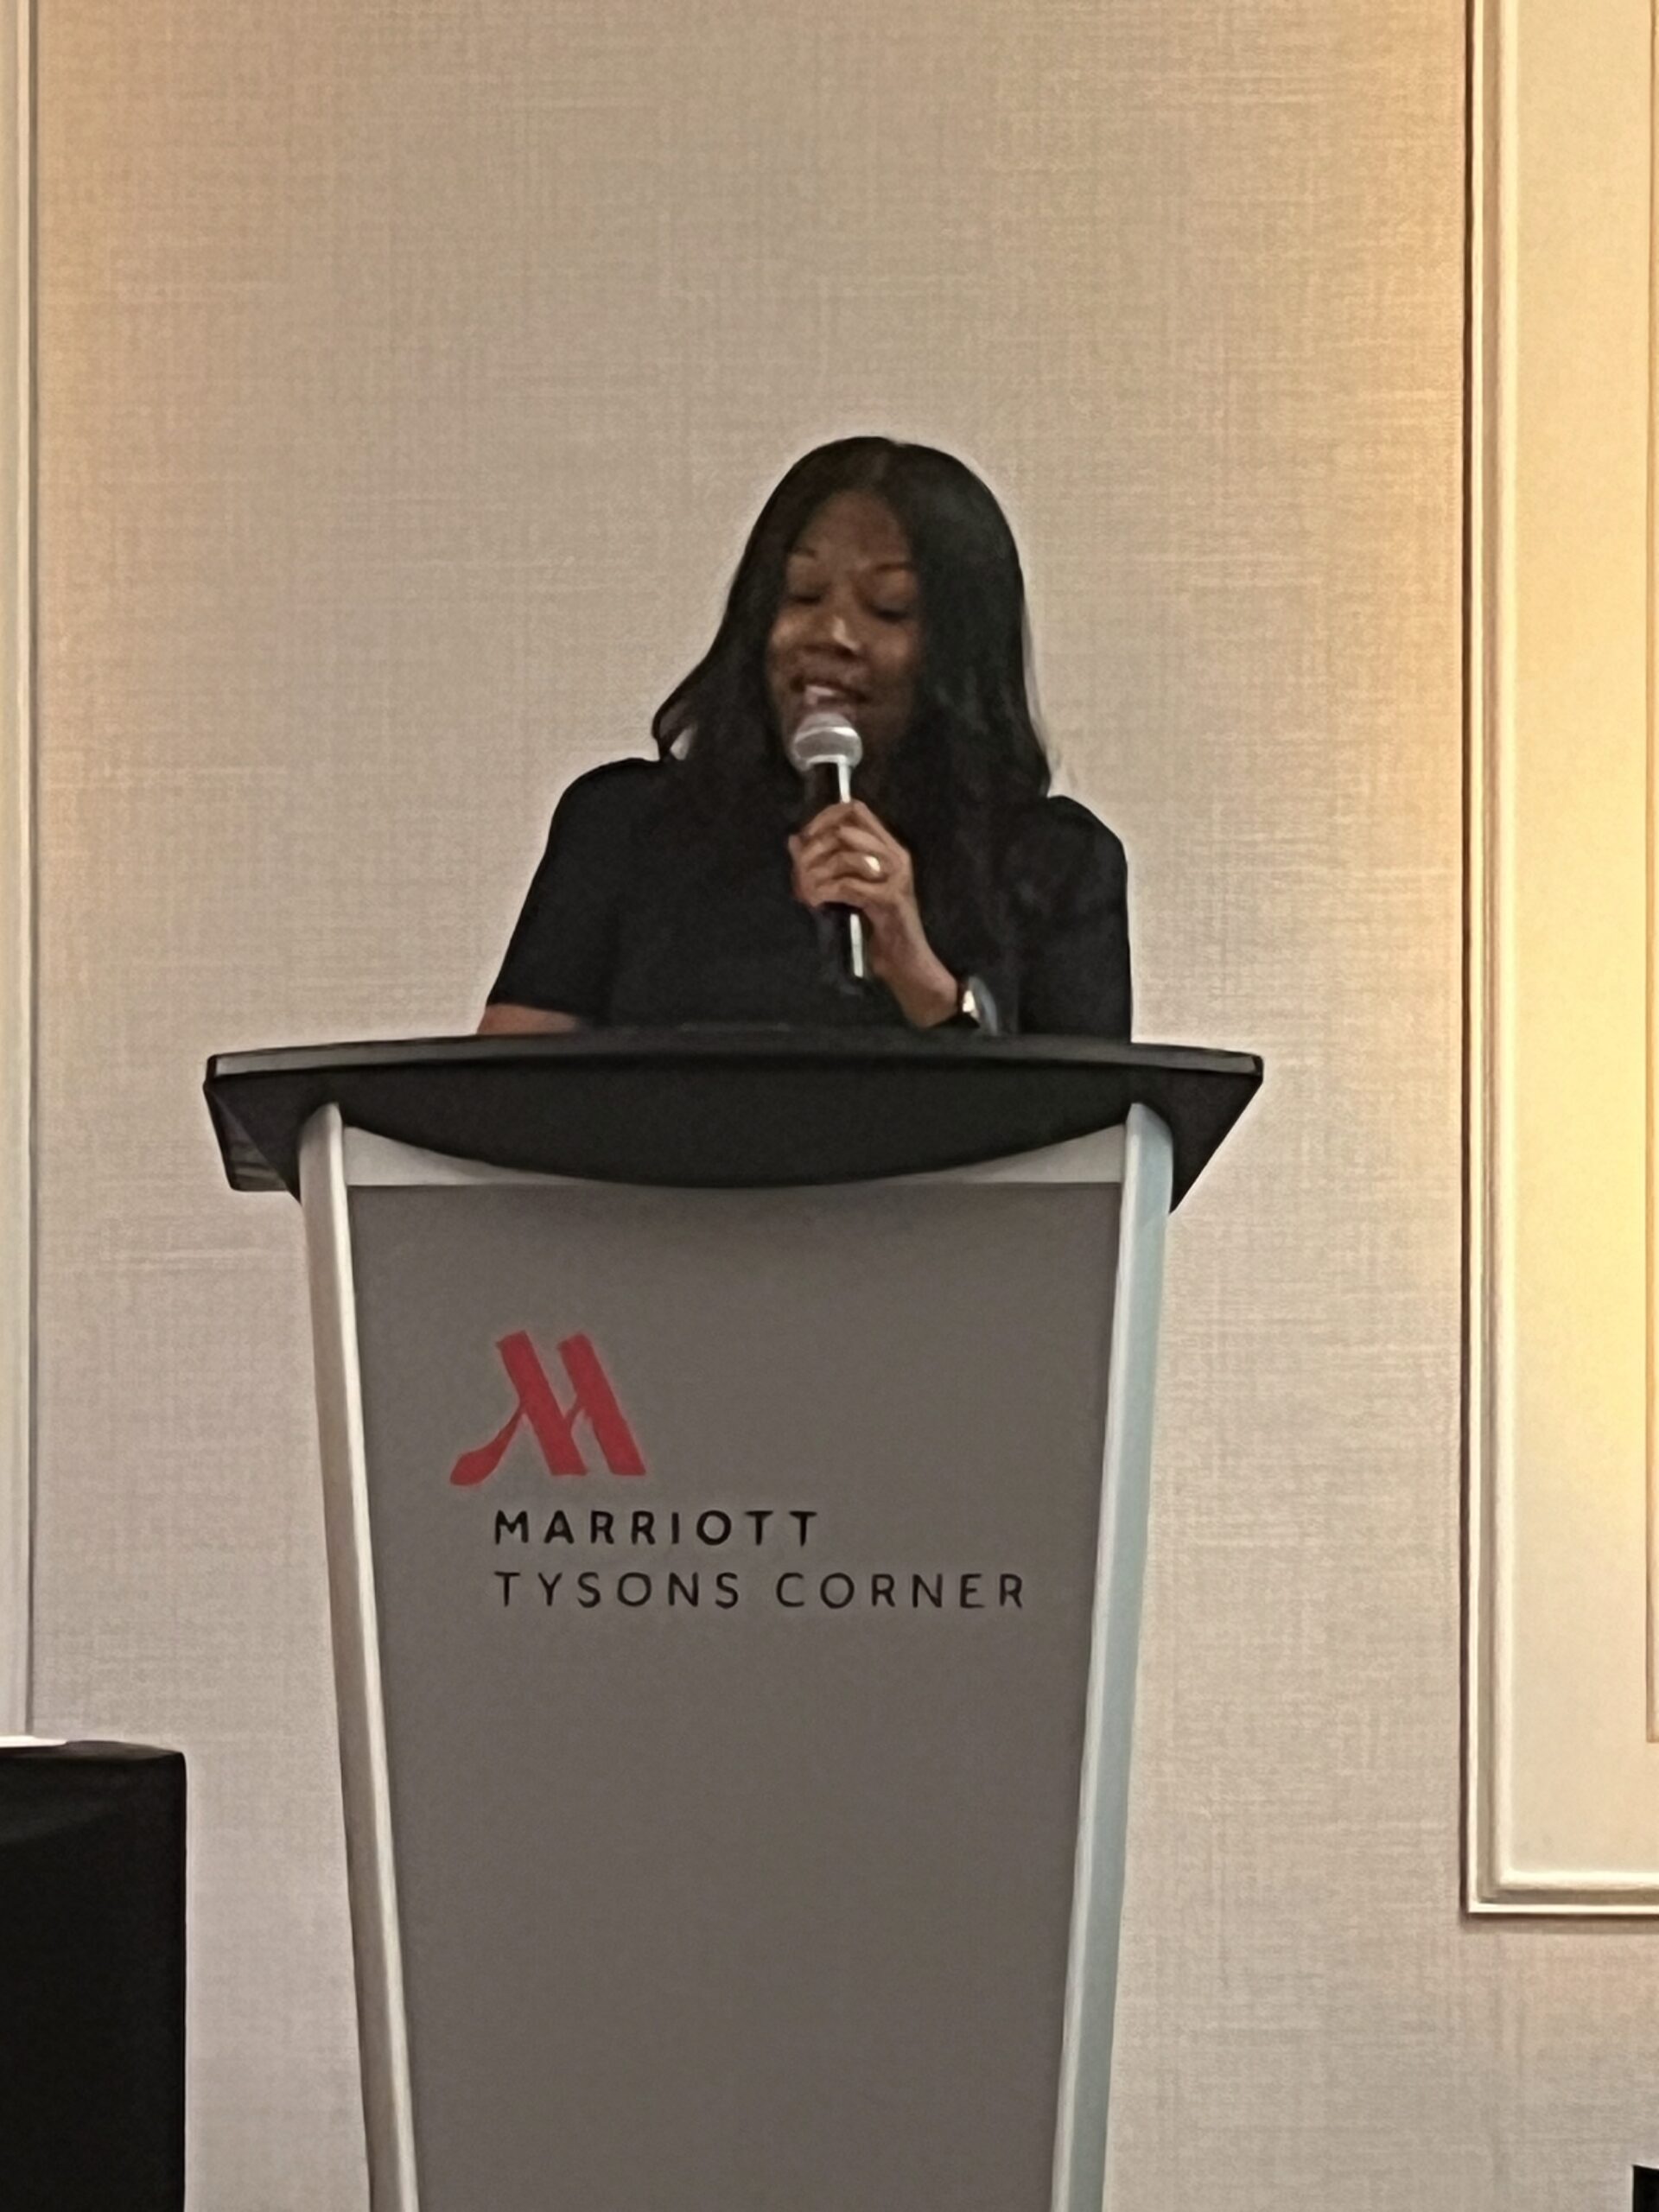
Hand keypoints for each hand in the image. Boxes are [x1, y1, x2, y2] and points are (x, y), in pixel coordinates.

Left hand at [788, 799, 958, 1026]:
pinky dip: (825, 891)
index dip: (825, 817)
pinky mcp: (889, 901)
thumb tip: (794, 839)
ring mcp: (895, 878)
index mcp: (889, 848)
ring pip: (844, 857)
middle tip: (800, 872)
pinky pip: (848, 886)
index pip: (856, 810)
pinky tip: (816, 901)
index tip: (805, 838)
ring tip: (806, 891)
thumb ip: (827, 863)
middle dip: (814, 850)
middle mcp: (895, 856)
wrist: (906, 961)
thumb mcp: (851, 889)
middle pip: (844, 831)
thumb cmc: (879, 926)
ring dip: (817, 873)